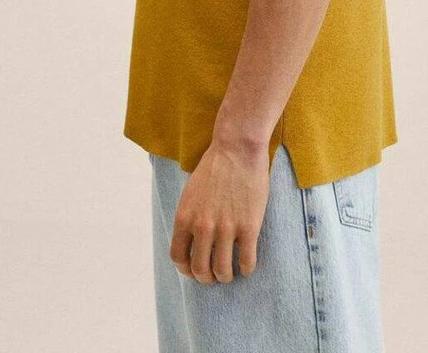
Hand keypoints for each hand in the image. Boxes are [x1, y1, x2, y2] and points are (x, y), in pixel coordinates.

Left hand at [170, 137, 270, 283]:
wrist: (237, 148)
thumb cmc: (215, 167)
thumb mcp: (190, 193)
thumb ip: (189, 217)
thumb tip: (191, 242)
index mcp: (185, 217)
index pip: (178, 257)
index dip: (186, 269)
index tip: (194, 270)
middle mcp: (202, 227)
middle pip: (200, 269)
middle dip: (207, 278)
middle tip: (214, 276)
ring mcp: (226, 228)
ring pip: (223, 271)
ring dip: (226, 277)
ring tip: (231, 273)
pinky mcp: (248, 227)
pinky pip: (246, 262)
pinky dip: (246, 269)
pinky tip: (246, 265)